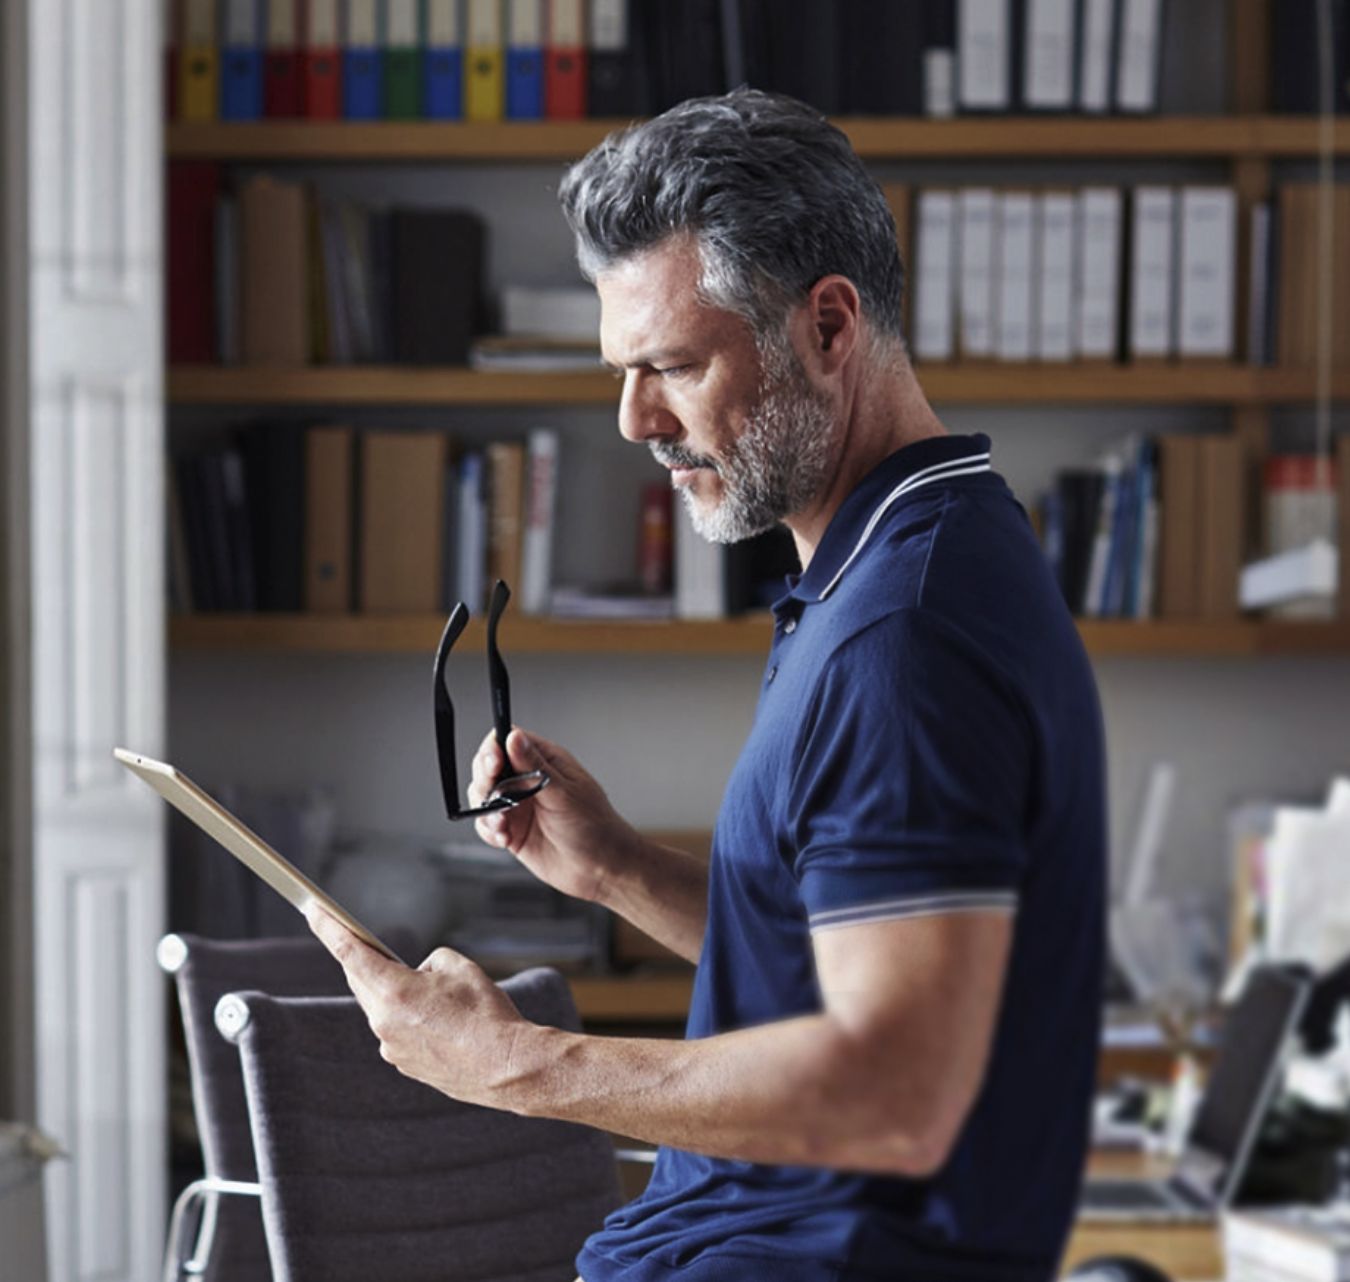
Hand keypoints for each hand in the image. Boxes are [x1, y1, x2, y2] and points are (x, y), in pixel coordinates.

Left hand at [305, 905, 527, 1109]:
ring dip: (394, 992)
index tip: (312, 910)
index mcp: (394, 991)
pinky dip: (408, 1017)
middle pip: (361, 980)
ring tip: (431, 991)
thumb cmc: (486, 1014)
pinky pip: (396, 1030)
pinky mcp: (404, 1064)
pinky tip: (439, 1019)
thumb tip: (418, 976)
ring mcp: (391, 1048)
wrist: (506, 1067)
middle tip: (368, 942)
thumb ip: (429, 962)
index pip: (350, 952)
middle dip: (365, 960)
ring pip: (380, 1007)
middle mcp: (383, 1022)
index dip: (328, 928)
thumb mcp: (460, 966)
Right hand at [468, 726, 636, 904]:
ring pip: (483, 795)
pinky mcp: (512, 830)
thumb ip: (534, 767)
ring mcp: (518, 805)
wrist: (600, 868)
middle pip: (488, 766)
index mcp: (545, 761)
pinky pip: (486, 824)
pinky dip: (489, 830)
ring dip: (487, 808)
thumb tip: (513, 737)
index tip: (493, 764)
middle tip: (493, 795)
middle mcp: (527, 780)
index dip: (494, 748)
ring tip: (503, 823)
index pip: (508, 740)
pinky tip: (504, 838)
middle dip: (484, 779)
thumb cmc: (595, 826)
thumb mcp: (564, 793)